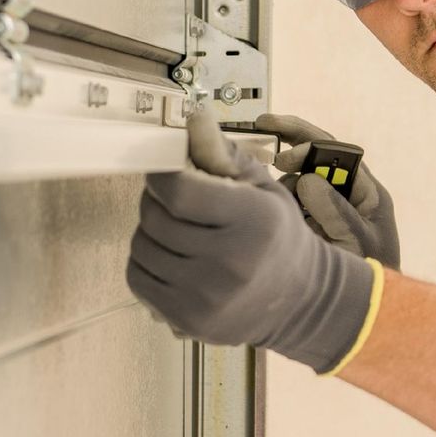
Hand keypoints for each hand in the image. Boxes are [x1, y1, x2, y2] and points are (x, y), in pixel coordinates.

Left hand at [125, 107, 377, 373]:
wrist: (298, 299)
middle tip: (174, 201)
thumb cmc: (275, 235)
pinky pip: (137, 278)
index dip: (161, 175)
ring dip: (149, 232)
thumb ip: (221, 153)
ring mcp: (206, 296)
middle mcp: (230, 262)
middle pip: (154, 218)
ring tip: (176, 231)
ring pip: (141, 247)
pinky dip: (145, 262)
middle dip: (155, 201)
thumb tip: (192, 117)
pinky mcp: (186, 320)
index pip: (178, 190)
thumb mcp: (260, 186)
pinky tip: (170, 258)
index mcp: (252, 220)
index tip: (166, 172)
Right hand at [248, 114, 400, 269]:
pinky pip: (291, 205)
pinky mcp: (310, 227)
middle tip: (261, 126)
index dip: (308, 144)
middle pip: (317, 155)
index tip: (283, 156)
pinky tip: (269, 211)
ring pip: (298, 182)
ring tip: (270, 198)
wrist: (367, 313)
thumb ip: (335, 210)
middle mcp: (346, 195)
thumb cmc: (373, 277)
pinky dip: (278, 203)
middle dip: (290, 141)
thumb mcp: (358, 241)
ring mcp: (326, 211)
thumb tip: (307, 180)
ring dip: (282, 183)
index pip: (337, 151)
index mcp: (366, 192)